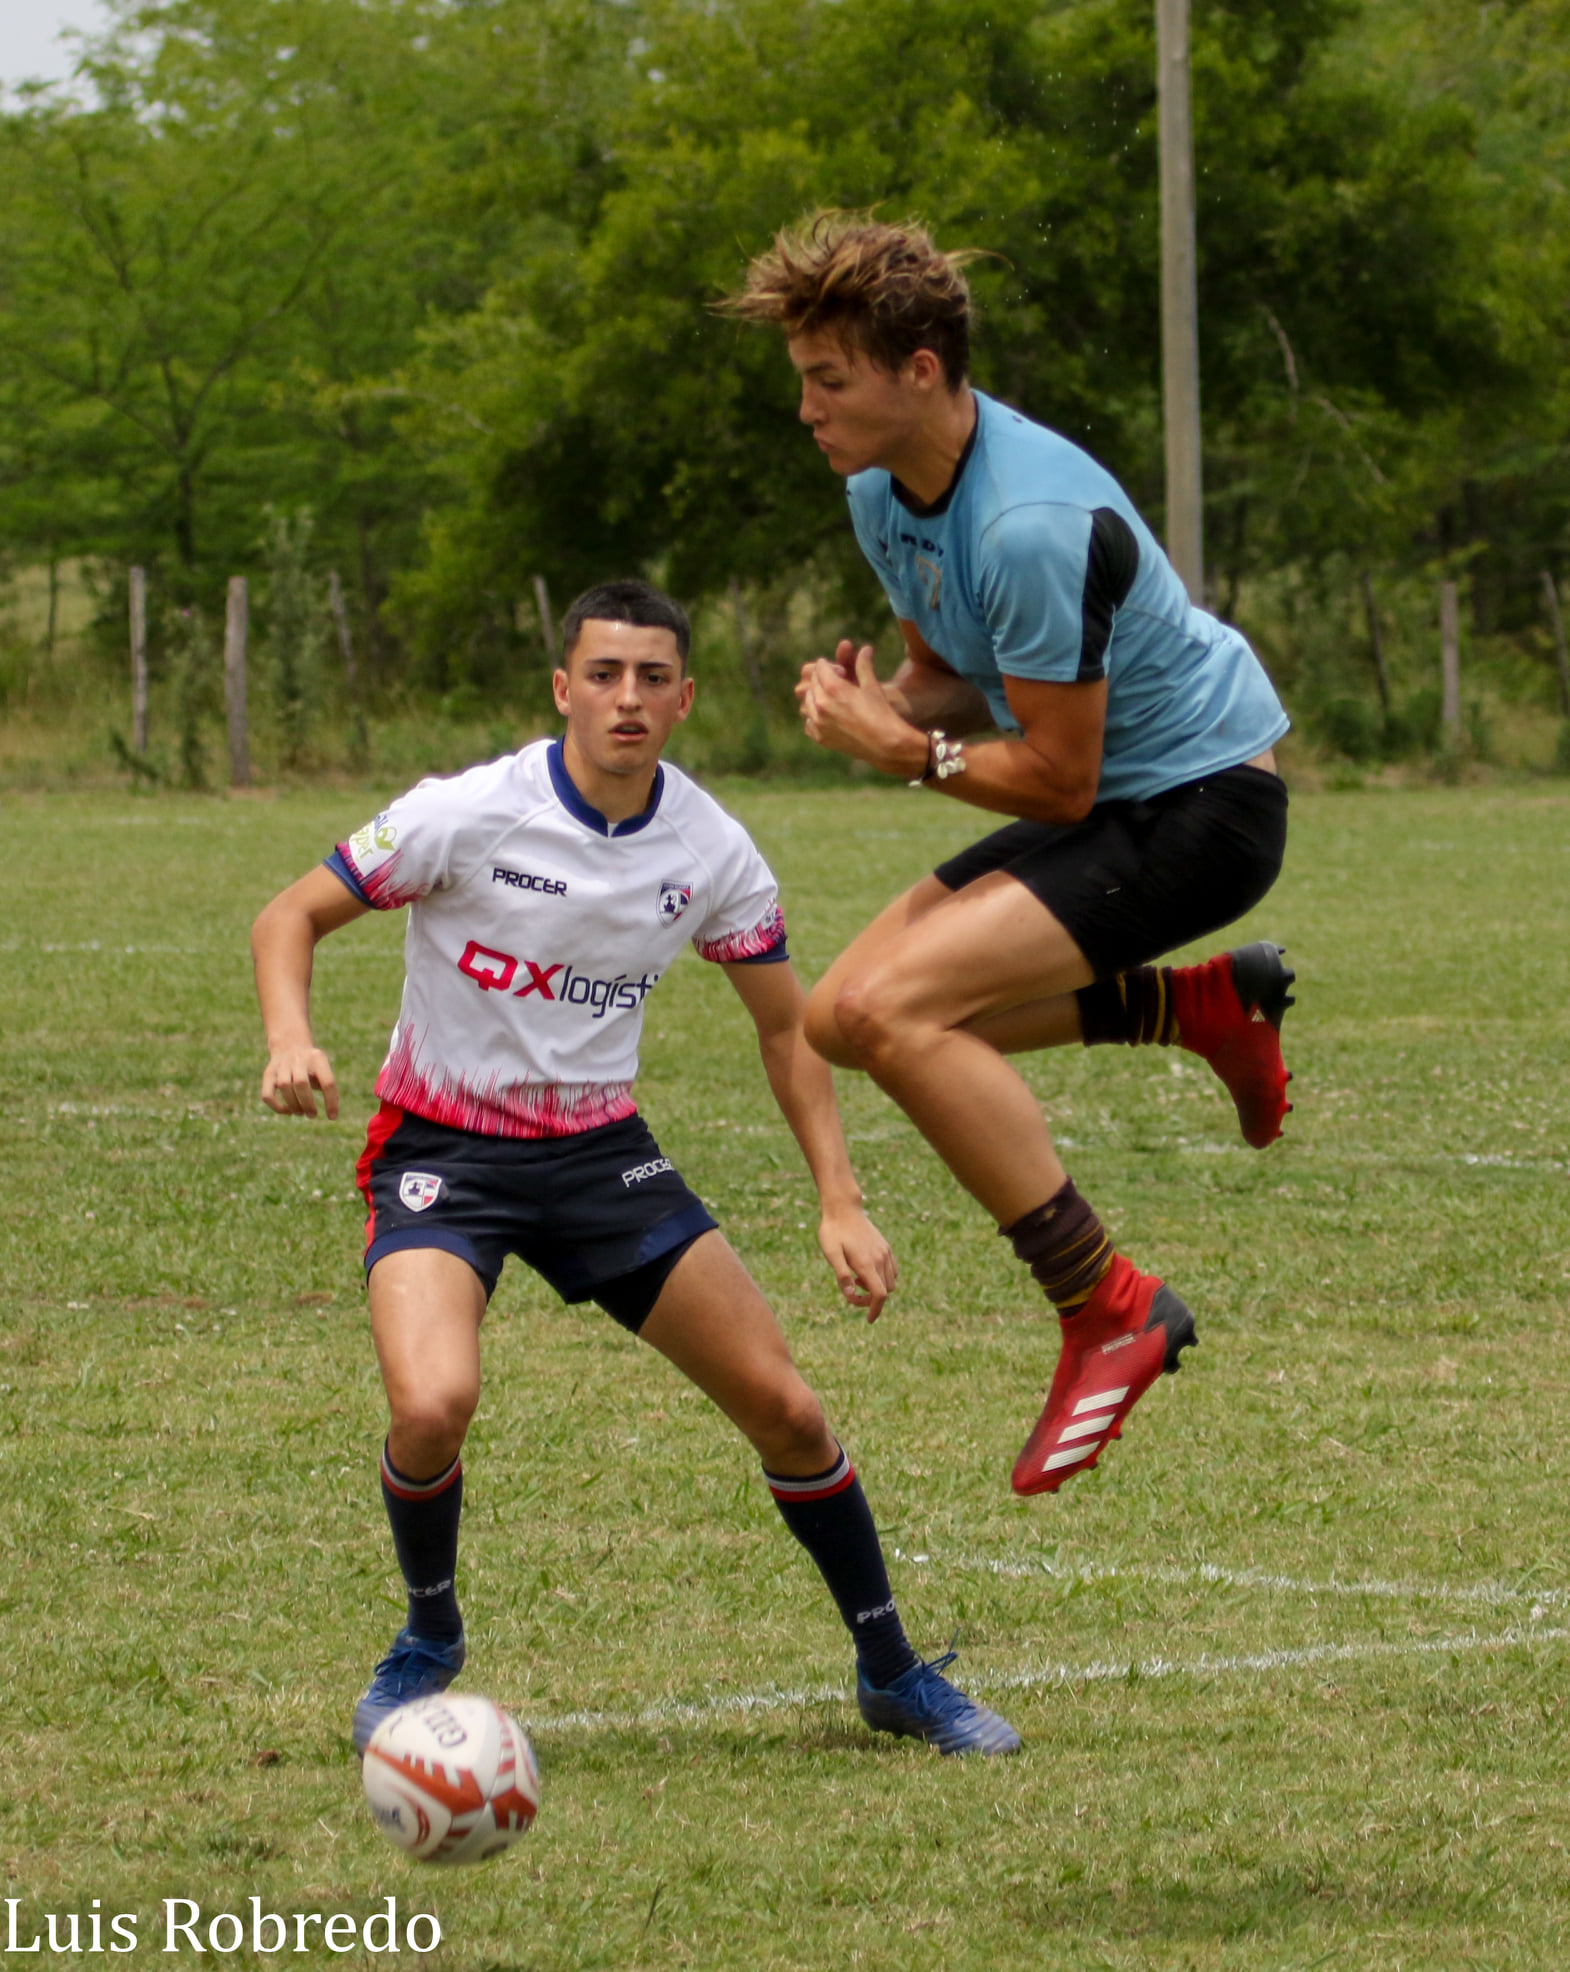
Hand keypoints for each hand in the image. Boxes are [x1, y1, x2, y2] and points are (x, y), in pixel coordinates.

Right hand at [261, 1044, 339, 1118]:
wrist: (290, 1045)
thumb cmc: (312, 1066)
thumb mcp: (323, 1070)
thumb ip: (327, 1087)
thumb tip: (331, 1113)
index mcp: (317, 1058)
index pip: (327, 1082)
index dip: (331, 1102)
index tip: (332, 1117)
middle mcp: (298, 1059)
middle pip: (301, 1083)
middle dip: (307, 1103)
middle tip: (312, 1115)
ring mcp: (281, 1065)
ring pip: (284, 1086)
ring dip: (293, 1104)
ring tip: (300, 1112)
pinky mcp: (268, 1073)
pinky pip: (267, 1094)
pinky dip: (276, 1106)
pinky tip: (287, 1111)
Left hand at [795, 643, 925, 776]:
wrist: (884, 744)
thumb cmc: (881, 712)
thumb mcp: (872, 686)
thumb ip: (864, 665)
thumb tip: (866, 648)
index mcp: (834, 687)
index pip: (820, 668)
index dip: (829, 666)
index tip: (837, 669)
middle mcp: (822, 704)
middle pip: (813, 683)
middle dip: (822, 680)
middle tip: (834, 682)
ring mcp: (819, 722)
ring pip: (807, 702)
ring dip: (816, 696)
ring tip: (830, 698)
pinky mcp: (820, 737)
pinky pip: (809, 722)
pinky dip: (815, 717)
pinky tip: (827, 716)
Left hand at [817, 1203, 897, 1322]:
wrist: (843, 1207)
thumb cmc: (833, 1231)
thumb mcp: (831, 1253)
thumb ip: (841, 1274)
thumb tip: (849, 1295)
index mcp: (866, 1263)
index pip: (879, 1295)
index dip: (875, 1310)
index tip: (868, 1320)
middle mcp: (880, 1259)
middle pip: (886, 1291)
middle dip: (872, 1299)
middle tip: (851, 1293)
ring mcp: (885, 1252)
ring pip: (891, 1281)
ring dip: (877, 1288)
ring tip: (856, 1279)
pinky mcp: (885, 1247)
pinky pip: (892, 1270)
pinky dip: (883, 1277)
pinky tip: (866, 1271)